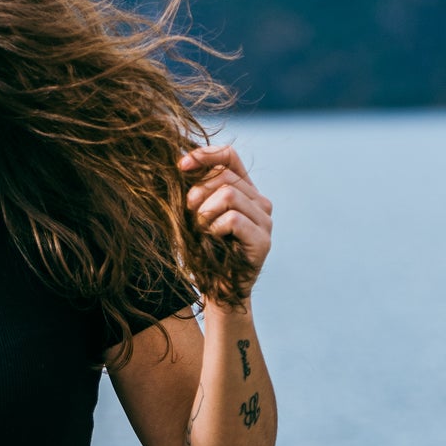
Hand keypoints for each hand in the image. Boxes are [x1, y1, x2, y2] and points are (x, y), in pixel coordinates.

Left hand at [179, 144, 272, 289]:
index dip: (205, 155)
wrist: (216, 290)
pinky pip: (233, 219)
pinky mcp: (263, 240)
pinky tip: (212, 239)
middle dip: (197, 193)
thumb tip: (180, 162)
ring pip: (228, 194)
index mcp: (244, 191)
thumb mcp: (194, 213)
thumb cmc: (203, 251)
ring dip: (204, 213)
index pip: (230, 156)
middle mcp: (260, 202)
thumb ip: (194, 188)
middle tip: (189, 215)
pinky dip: (214, 228)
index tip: (180, 166)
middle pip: (224, 176)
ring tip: (201, 230)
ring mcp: (265, 221)